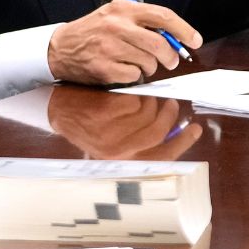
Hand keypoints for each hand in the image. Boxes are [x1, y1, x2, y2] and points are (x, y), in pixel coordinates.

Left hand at [44, 87, 204, 160]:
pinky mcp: (106, 109)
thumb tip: (172, 133)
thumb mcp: (108, 141)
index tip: (196, 129)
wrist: (52, 107)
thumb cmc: (83, 121)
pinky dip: (136, 91)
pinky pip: (135, 98)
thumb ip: (137, 140)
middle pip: (159, 132)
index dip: (182, 144)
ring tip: (148, 95)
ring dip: (152, 100)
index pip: (161, 157)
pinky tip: (132, 88)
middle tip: (172, 104)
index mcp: (120, 160)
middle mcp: (116, 150)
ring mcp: (110, 129)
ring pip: (149, 112)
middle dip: (169, 116)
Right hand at [46, 0, 202, 86]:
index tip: (195, 40)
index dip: (184, 29)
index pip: (162, 16)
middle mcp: (116, 26)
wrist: (59, 48)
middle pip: (159, 44)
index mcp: (122, 9)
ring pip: (148, 62)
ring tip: (133, 62)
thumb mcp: (114, 16)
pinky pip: (134, 76)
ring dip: (147, 66)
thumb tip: (176, 39)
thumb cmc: (92, 32)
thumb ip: (143, 22)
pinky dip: (133, 76)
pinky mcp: (105, 68)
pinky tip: (120, 69)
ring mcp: (109, 48)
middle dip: (170, 56)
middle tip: (170, 61)